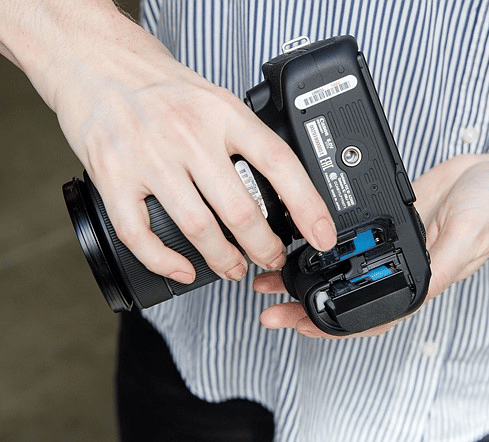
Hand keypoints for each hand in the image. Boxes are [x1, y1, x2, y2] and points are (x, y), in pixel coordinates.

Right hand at [1, 2, 336, 283]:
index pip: (278, 163)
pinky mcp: (114, 177)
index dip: (307, 205)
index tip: (322, 234)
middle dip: (264, 247)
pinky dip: (164, 261)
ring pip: (198, 227)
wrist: (96, 63)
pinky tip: (182, 269)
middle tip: (271, 258)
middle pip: (241, 208)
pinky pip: (140, 234)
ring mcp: (149, 158)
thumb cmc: (159, 85)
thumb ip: (242, 137)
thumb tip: (277, 184)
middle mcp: (188, 135)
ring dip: (223, 259)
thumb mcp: (214, 98)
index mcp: (222, 114)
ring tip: (234, 268)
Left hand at [254, 153, 488, 337]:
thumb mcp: (466, 237)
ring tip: (269, 279)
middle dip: (304, 306)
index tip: (297, 325)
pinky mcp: (382, 223)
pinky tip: (296, 243)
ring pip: (338, 270)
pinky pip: (344, 241)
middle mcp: (397, 268)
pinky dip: (318, 247)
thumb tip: (408, 296)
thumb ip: (438, 267)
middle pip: (344, 296)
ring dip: (304, 277)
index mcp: (418, 281)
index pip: (370, 315)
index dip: (332, 326)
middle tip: (268, 308)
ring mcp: (387, 246)